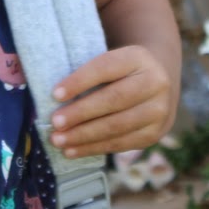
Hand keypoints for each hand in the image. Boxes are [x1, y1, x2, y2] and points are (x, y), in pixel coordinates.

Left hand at [47, 45, 175, 157]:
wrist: (159, 84)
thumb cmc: (120, 73)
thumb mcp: (111, 62)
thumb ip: (87, 74)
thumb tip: (50, 94)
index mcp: (138, 58)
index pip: (106, 67)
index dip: (80, 81)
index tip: (55, 94)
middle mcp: (154, 82)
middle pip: (114, 99)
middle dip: (81, 113)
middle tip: (55, 123)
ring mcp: (158, 110)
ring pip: (117, 126)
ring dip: (84, 135)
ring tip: (58, 140)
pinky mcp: (154, 133)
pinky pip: (121, 143)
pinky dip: (93, 148)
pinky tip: (73, 150)